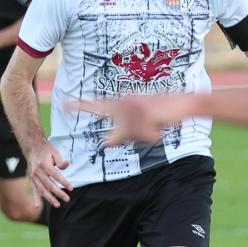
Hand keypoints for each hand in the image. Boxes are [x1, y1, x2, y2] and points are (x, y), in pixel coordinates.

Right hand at [27, 142, 72, 207]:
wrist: (32, 148)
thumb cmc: (46, 151)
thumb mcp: (54, 152)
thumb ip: (60, 161)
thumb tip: (68, 163)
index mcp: (44, 164)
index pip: (56, 175)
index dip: (64, 182)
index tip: (71, 188)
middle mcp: (38, 172)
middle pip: (49, 185)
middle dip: (59, 193)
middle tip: (67, 199)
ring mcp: (34, 177)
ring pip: (42, 190)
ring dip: (50, 198)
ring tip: (58, 205)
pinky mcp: (31, 180)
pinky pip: (34, 191)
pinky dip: (36, 199)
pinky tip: (38, 206)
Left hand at [78, 94, 199, 146]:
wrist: (182, 103)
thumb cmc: (160, 114)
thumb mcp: (139, 127)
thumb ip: (121, 133)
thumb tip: (105, 143)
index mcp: (121, 104)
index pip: (97, 106)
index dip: (81, 106)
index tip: (64, 103)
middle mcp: (125, 103)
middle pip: (121, 133)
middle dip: (133, 135)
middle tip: (137, 124)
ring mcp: (135, 107)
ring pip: (135, 136)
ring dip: (147, 136)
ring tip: (156, 124)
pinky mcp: (146, 112)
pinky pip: (148, 136)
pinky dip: (155, 136)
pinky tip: (161, 125)